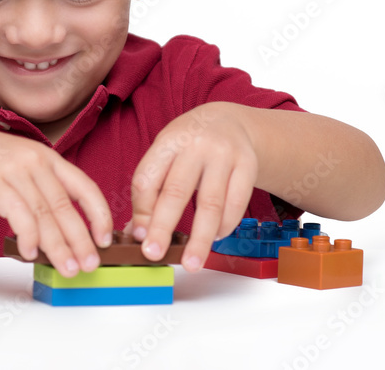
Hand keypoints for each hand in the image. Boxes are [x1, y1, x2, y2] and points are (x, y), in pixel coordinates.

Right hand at [0, 124, 112, 276]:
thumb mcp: (29, 167)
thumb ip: (47, 192)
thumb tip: (68, 234)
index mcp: (51, 159)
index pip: (86, 187)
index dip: (100, 215)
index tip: (106, 240)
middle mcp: (37, 163)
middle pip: (65, 207)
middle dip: (81, 240)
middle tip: (90, 264)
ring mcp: (15, 172)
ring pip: (43, 214)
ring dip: (57, 246)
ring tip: (67, 267)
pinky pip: (17, 214)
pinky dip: (27, 236)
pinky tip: (30, 253)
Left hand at [128, 102, 258, 271]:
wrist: (230, 121)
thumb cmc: (190, 145)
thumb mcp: (166, 154)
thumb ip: (152, 189)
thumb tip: (136, 233)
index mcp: (169, 141)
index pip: (148, 178)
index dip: (142, 210)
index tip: (138, 236)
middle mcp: (196, 145)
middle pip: (177, 191)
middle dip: (163, 227)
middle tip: (154, 254)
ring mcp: (225, 155)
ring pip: (211, 203)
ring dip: (200, 238)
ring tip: (191, 263)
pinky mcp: (248, 166)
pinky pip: (236, 204)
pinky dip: (224, 226)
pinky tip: (215, 237)